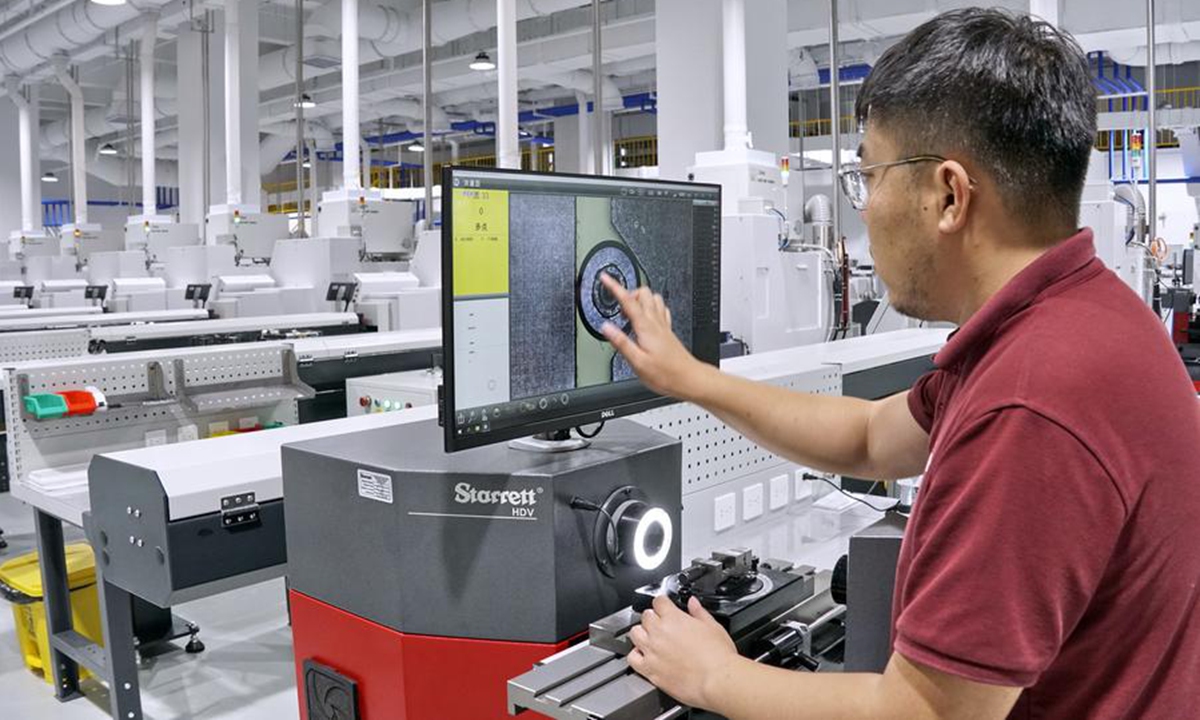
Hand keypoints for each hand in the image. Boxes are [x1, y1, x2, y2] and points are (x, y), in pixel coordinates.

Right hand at [599, 273, 713, 400]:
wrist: (689, 378)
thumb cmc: (665, 374)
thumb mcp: (637, 362)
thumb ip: (621, 343)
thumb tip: (605, 327)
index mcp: (646, 328)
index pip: (628, 301)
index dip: (615, 287)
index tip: (605, 278)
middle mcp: (656, 322)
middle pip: (643, 293)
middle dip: (629, 293)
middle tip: (618, 306)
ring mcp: (664, 325)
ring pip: (654, 298)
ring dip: (640, 299)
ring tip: (629, 311)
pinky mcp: (668, 331)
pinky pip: (661, 310)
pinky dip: (651, 307)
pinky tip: (647, 317)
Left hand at [627, 594, 739, 709]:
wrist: (717, 681)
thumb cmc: (718, 656)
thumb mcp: (713, 626)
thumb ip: (699, 612)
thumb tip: (693, 603)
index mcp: (673, 618)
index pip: (658, 601)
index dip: (663, 603)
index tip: (665, 607)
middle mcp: (659, 632)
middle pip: (645, 616)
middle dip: (653, 618)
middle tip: (662, 624)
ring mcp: (652, 651)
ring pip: (635, 634)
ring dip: (642, 633)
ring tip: (651, 638)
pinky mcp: (650, 670)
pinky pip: (632, 658)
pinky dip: (635, 655)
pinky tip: (644, 656)